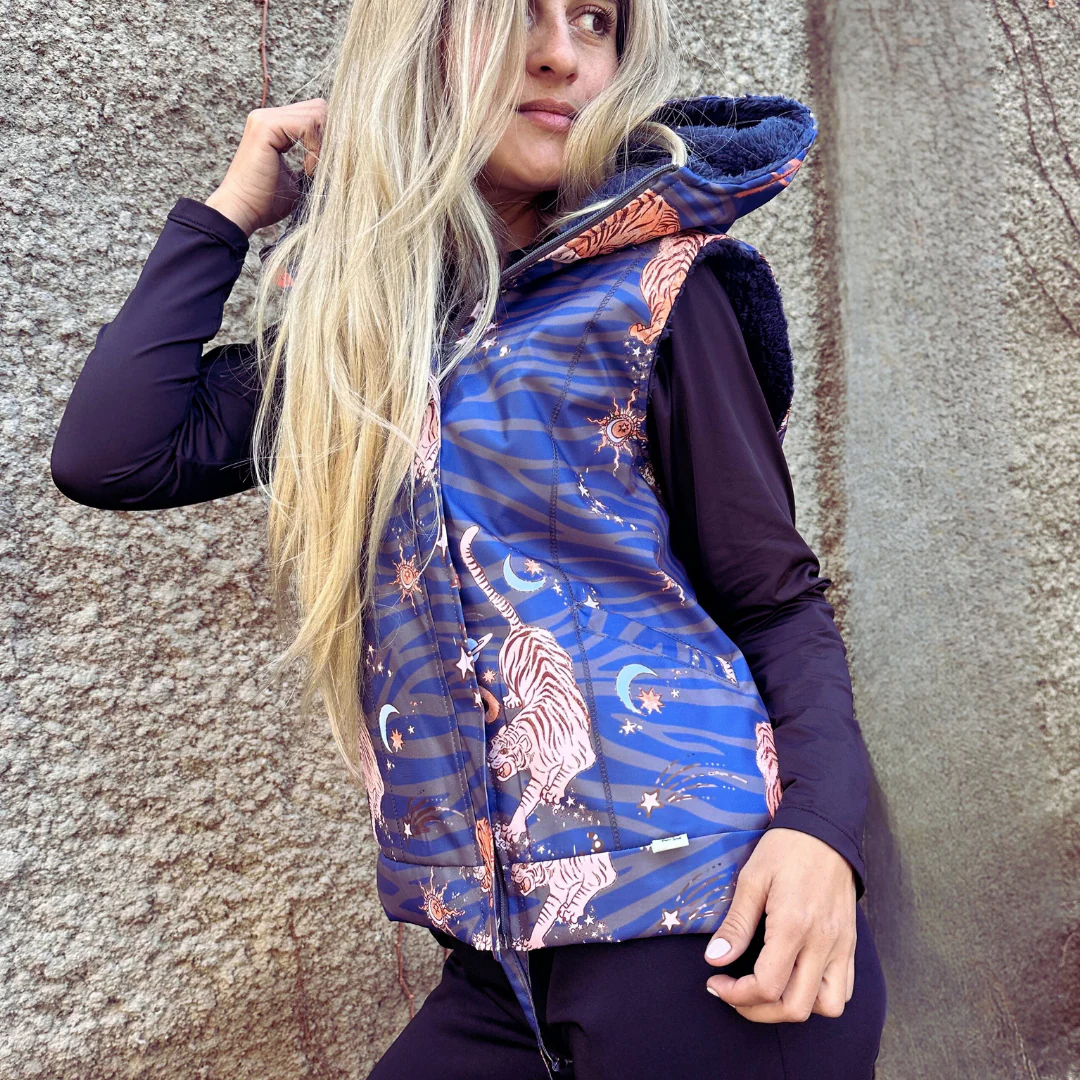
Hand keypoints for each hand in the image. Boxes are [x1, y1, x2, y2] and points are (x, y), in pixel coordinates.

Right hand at [205, 98, 325, 237]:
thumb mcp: (300, 179)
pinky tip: (308, 169)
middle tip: (325, 166)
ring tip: (313, 170)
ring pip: (317, 113)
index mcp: (276, 126)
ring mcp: (265, 117)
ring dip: (323, 144)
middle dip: (331, 137)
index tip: (327, 167)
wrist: (242, 212)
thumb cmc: (268, 202)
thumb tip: (345, 155)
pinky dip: (315, 148)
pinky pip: (308, 124)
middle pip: (319, 108)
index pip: (315, 115)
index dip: (330, 138)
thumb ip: (316, 162)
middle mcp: (269, 116)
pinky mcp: (266, 125)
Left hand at [703, 827, 855, 1021]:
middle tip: (735, 994)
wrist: (825, 830)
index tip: (716, 981)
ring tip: (767, 991)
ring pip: (827, 1006)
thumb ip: (736, 923)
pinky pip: (844, 989)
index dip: (736, 994)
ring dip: (794, 1008)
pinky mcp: (850, 944)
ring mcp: (842, 946)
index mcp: (794, 925)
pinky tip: (794, 979)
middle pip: (796, 1008)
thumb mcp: (752, 878)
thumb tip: (715, 958)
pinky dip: (819, 996)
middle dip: (759, 1011)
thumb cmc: (785, 849)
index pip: (768, 986)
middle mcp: (823, 943)